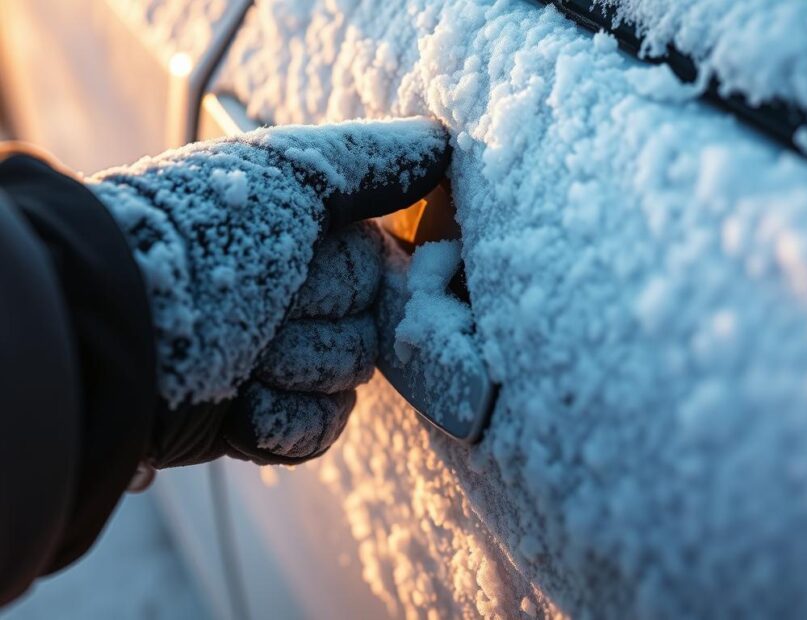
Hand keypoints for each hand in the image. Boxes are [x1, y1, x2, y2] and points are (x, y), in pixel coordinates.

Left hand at [88, 118, 448, 466]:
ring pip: (348, 383)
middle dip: (317, 324)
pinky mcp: (265, 421)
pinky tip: (240, 402)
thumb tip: (439, 142)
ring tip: (234, 354)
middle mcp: (297, 298)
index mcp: (307, 240)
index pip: (386, 269)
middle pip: (372, 331)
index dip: (353, 276)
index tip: (307, 264)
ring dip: (292, 370)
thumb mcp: (289, 180)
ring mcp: (281, 361)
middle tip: (259, 308)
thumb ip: (368, 164)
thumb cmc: (201, 244)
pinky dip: (281, 421)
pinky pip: (321, 431)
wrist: (120, 334)